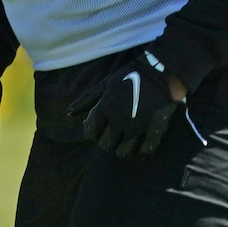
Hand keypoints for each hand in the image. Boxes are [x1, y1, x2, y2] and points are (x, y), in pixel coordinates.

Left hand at [67, 49, 181, 157]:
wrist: (159, 74)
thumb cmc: (128, 77)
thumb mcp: (104, 84)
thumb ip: (86, 100)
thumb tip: (68, 114)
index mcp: (106, 107)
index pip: (91, 133)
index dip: (92, 133)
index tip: (98, 129)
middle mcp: (119, 120)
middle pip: (106, 144)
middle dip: (106, 141)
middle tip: (112, 134)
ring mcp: (137, 127)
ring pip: (123, 152)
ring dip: (122, 148)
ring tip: (125, 140)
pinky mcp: (154, 132)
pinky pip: (144, 152)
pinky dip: (140, 151)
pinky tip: (140, 144)